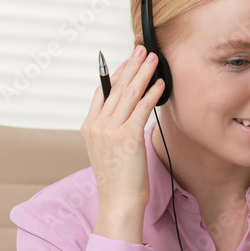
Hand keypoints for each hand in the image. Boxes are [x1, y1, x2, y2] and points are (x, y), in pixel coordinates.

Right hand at [81, 45, 164, 242]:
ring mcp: (110, 130)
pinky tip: (160, 83)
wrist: (118, 201)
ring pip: (128, 93)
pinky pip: (141, 108)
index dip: (116, 73)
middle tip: (142, 50)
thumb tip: (131, 112)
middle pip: (115, 87)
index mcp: (89, 126)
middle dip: (131, 65)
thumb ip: (115, 129)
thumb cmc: (119, 180)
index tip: (128, 61)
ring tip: (153, 59)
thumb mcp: (110, 150)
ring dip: (142, 73)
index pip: (102, 91)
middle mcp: (96, 125)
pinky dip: (152, 93)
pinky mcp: (127, 136)